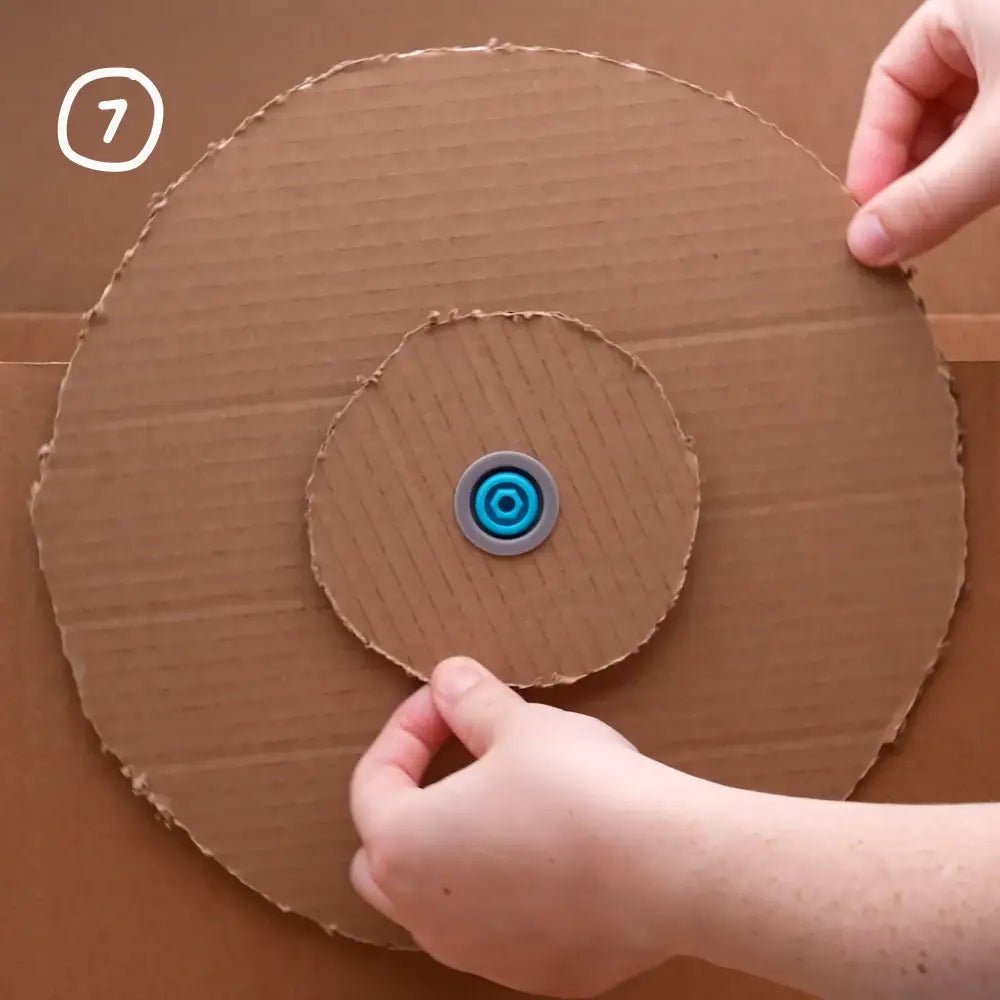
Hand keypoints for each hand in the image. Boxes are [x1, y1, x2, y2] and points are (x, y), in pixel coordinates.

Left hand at [349, 657, 706, 997]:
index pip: (373, 782)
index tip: (445, 702)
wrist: (668, 869)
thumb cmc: (579, 792)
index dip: (406, 730)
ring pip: (437, 902)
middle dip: (410, 802)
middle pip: (383, 855)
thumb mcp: (519, 725)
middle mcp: (426, 916)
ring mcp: (480, 956)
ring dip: (454, 852)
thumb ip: (470, 702)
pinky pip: (498, 930)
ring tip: (503, 807)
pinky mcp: (536, 974)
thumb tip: (449, 680)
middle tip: (458, 759)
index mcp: (404, 847)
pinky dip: (505, 893)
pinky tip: (551, 857)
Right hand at [846, 0, 999, 264]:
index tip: (873, 211)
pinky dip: (987, 165)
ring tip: (944, 217)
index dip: (874, 151)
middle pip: (925, 103)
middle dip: (912, 169)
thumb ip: (932, 198)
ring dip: (949, 173)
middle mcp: (991, 19)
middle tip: (905, 225)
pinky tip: (984, 196)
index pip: (889, 82)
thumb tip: (863, 248)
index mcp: (963, 4)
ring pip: (967, 119)